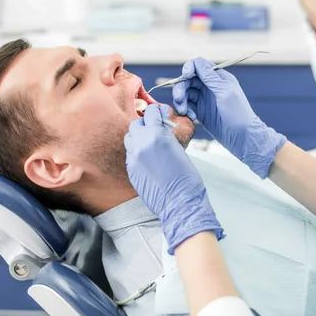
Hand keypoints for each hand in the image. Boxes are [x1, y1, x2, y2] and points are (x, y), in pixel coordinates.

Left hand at [124, 103, 223, 253]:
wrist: (180, 202)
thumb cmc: (186, 178)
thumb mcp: (178, 148)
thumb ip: (166, 135)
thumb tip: (160, 127)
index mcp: (157, 135)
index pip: (150, 112)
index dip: (156, 112)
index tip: (159, 115)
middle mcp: (142, 143)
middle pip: (136, 124)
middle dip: (145, 124)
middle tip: (154, 129)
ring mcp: (134, 157)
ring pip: (129, 137)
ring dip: (137, 137)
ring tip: (148, 144)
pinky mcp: (131, 170)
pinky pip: (130, 153)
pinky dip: (136, 152)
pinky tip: (147, 159)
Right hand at [172, 57, 286, 178]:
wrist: (242, 138)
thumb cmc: (238, 113)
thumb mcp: (225, 92)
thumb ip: (210, 77)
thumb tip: (197, 62)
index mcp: (218, 77)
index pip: (198, 65)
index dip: (188, 68)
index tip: (185, 76)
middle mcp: (210, 86)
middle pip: (188, 80)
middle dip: (180, 88)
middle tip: (178, 100)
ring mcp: (204, 99)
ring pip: (185, 93)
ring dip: (181, 101)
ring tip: (184, 112)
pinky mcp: (200, 112)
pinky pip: (187, 106)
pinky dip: (186, 110)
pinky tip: (191, 118)